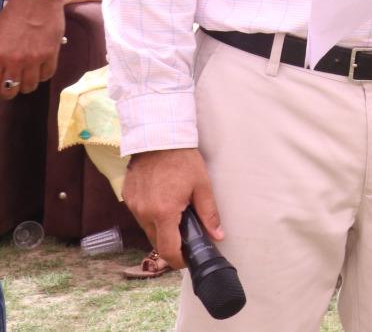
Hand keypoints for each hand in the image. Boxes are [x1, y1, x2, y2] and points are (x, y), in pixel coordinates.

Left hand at [0, 0, 65, 98]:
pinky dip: (42, 75)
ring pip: (30, 86)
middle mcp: (15, 60)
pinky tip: (39, 68)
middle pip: (10, 90)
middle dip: (8, 90)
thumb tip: (0, 66)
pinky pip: (47, 75)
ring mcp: (34, 58)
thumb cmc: (12, 12)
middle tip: (10, 84)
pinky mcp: (51, 53)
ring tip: (26, 78)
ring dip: (26, 84)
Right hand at [123, 148, 222, 269]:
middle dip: (171, 244)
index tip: (187, 260)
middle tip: (186, 237)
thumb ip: (209, 214)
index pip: (167, 250)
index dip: (177, 260)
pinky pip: (139, 215)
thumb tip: (217, 236)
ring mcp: (133, 206)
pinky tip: (162, 202)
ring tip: (176, 214)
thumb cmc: (183, 161)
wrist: (158, 138)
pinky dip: (151, 215)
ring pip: (147, 229)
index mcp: (163, 213)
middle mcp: (144, 213)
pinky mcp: (127, 197)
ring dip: (161, 228)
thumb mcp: (202, 186)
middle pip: (156, 241)